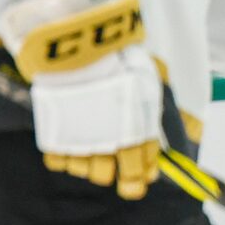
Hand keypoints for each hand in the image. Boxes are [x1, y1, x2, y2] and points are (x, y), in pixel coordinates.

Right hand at [0, 0, 160, 197]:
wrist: (77, 44)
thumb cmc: (118, 58)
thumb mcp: (148, 82)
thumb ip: (152, 116)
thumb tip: (171, 144)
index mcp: (135, 131)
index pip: (139, 169)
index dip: (137, 179)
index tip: (137, 180)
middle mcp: (107, 142)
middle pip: (107, 176)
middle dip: (111, 172)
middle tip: (110, 161)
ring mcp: (78, 140)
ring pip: (82, 170)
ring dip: (86, 161)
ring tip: (87, 140)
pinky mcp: (53, 135)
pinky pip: (57, 161)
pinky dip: (63, 155)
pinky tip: (68, 137)